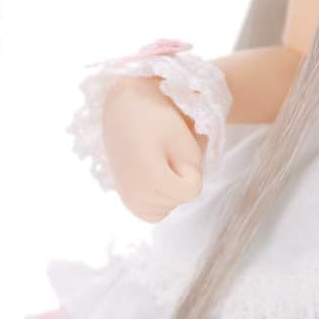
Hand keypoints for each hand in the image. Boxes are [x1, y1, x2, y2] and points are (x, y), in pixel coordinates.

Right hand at [101, 75, 205, 221]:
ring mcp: (129, 201)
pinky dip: (162, 197)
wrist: (123, 107)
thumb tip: (188, 186)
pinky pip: (156, 211)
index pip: (193, 190)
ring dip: (174, 186)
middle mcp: (136, 197)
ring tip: (160, 159)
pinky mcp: (127, 199)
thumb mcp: (185, 139)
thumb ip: (195, 169)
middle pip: (182, 198)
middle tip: (165, 150)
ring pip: (171, 205)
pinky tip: (157, 174)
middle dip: (182, 175)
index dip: (191, 167)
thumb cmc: (156, 117)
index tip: (174, 148)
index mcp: (150, 181)